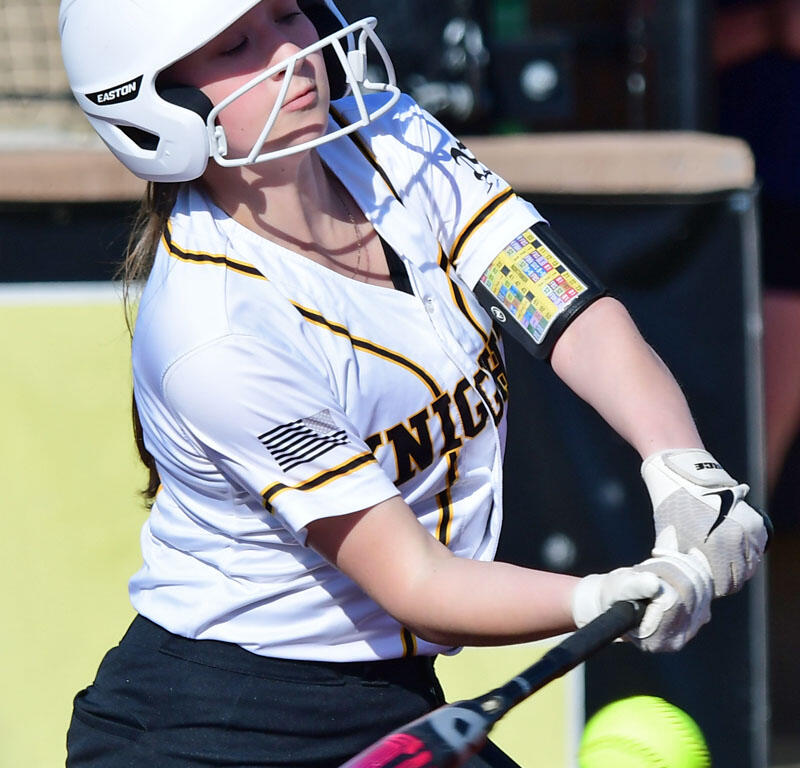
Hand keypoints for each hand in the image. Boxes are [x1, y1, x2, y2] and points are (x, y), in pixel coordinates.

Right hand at [571, 549, 712, 651]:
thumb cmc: (614, 597)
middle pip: (691, 589)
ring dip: (674, 562)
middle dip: (666, 567)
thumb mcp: (616, 590)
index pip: (673, 601)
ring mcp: (696, 622)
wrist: (619, 599)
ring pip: (700, 579)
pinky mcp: (702, 606)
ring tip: (653, 566)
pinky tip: (670, 559)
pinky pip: (705, 575)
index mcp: (659, 638)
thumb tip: (654, 584)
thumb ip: (633, 588)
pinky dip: (688, 560)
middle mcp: (682, 634)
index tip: (640, 575)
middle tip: (644, 567)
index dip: (657, 580)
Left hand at [641, 449, 771, 597]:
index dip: (715, 589)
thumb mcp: (670, 542)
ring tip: (724, 567)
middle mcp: (736, 540)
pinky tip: (734, 553)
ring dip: (740, 569)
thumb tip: (684, 586)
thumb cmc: (673, 511)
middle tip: (715, 579)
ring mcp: (748, 530)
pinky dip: (749, 554)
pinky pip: (758, 549)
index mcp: (714, 548)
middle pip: (740, 577)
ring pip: (752, 564)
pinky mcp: (755, 522)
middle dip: (728, 582)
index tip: (707, 587)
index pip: (725, 585)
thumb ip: (682, 567)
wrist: (683, 480)